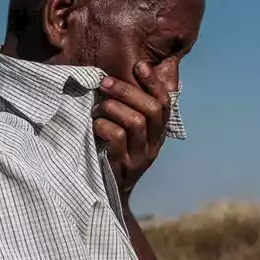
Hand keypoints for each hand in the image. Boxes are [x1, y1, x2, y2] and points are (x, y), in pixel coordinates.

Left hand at [93, 61, 174, 196]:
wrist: (109, 194)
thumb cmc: (115, 152)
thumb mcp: (128, 132)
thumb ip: (131, 109)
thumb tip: (127, 76)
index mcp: (157, 132)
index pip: (164, 103)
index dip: (154, 83)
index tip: (140, 65)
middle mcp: (153, 144)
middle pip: (150, 109)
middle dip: (127, 91)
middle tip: (105, 83)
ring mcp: (139, 156)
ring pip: (135, 122)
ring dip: (113, 108)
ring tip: (98, 108)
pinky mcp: (122, 166)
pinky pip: (116, 138)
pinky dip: (103, 126)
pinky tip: (95, 126)